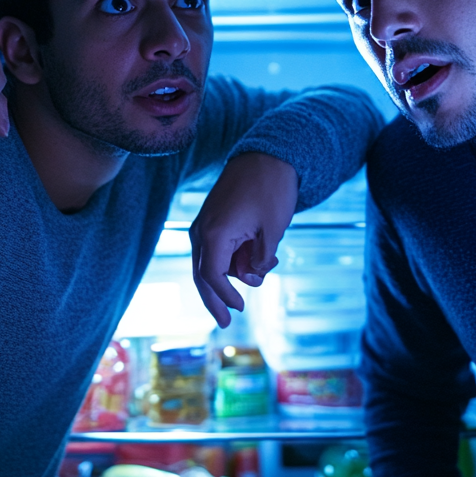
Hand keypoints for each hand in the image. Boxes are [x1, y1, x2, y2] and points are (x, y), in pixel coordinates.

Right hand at [189, 152, 298, 326]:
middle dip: (215, 299)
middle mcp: (203, 229)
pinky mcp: (212, 218)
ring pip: (212, 261)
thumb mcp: (273, 231)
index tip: (241, 309)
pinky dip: (233, 258)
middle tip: (227, 322)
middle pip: (202, 275)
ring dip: (235, 272)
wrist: (267, 155)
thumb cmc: (272, 190)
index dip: (225, 296)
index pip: (212, 276)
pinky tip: (258, 258)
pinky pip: (217, 247)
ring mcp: (205, 223)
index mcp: (215, 233)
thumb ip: (259, 261)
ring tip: (268, 263)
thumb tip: (250, 278)